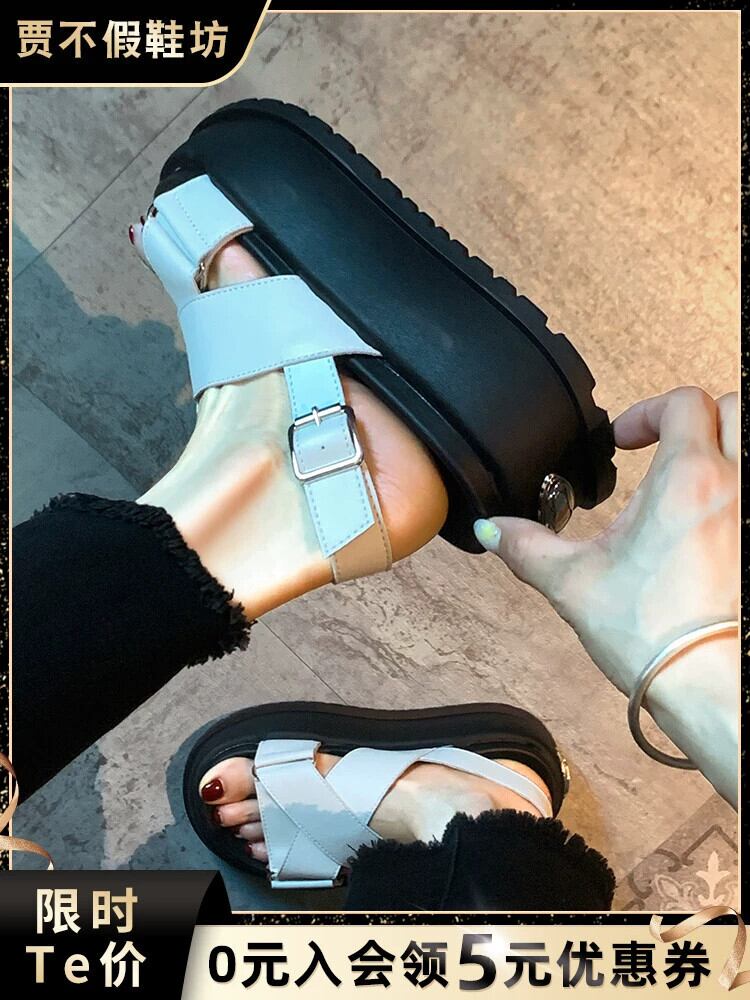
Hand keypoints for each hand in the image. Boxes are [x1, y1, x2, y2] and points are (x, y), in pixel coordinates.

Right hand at [475, 386, 737, 697]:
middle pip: (737, 407)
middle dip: (700, 416)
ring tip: (692, 475)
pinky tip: (709, 524)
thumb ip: (526, 546)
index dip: (648, 411)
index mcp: (687, 479)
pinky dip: (736, 493)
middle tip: (666, 444)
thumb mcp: (571, 583)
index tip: (623, 442)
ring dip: (726, 447)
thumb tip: (491, 529)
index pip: (685, 402)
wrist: (706, 686)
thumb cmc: (651, 635)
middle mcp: (736, 488)